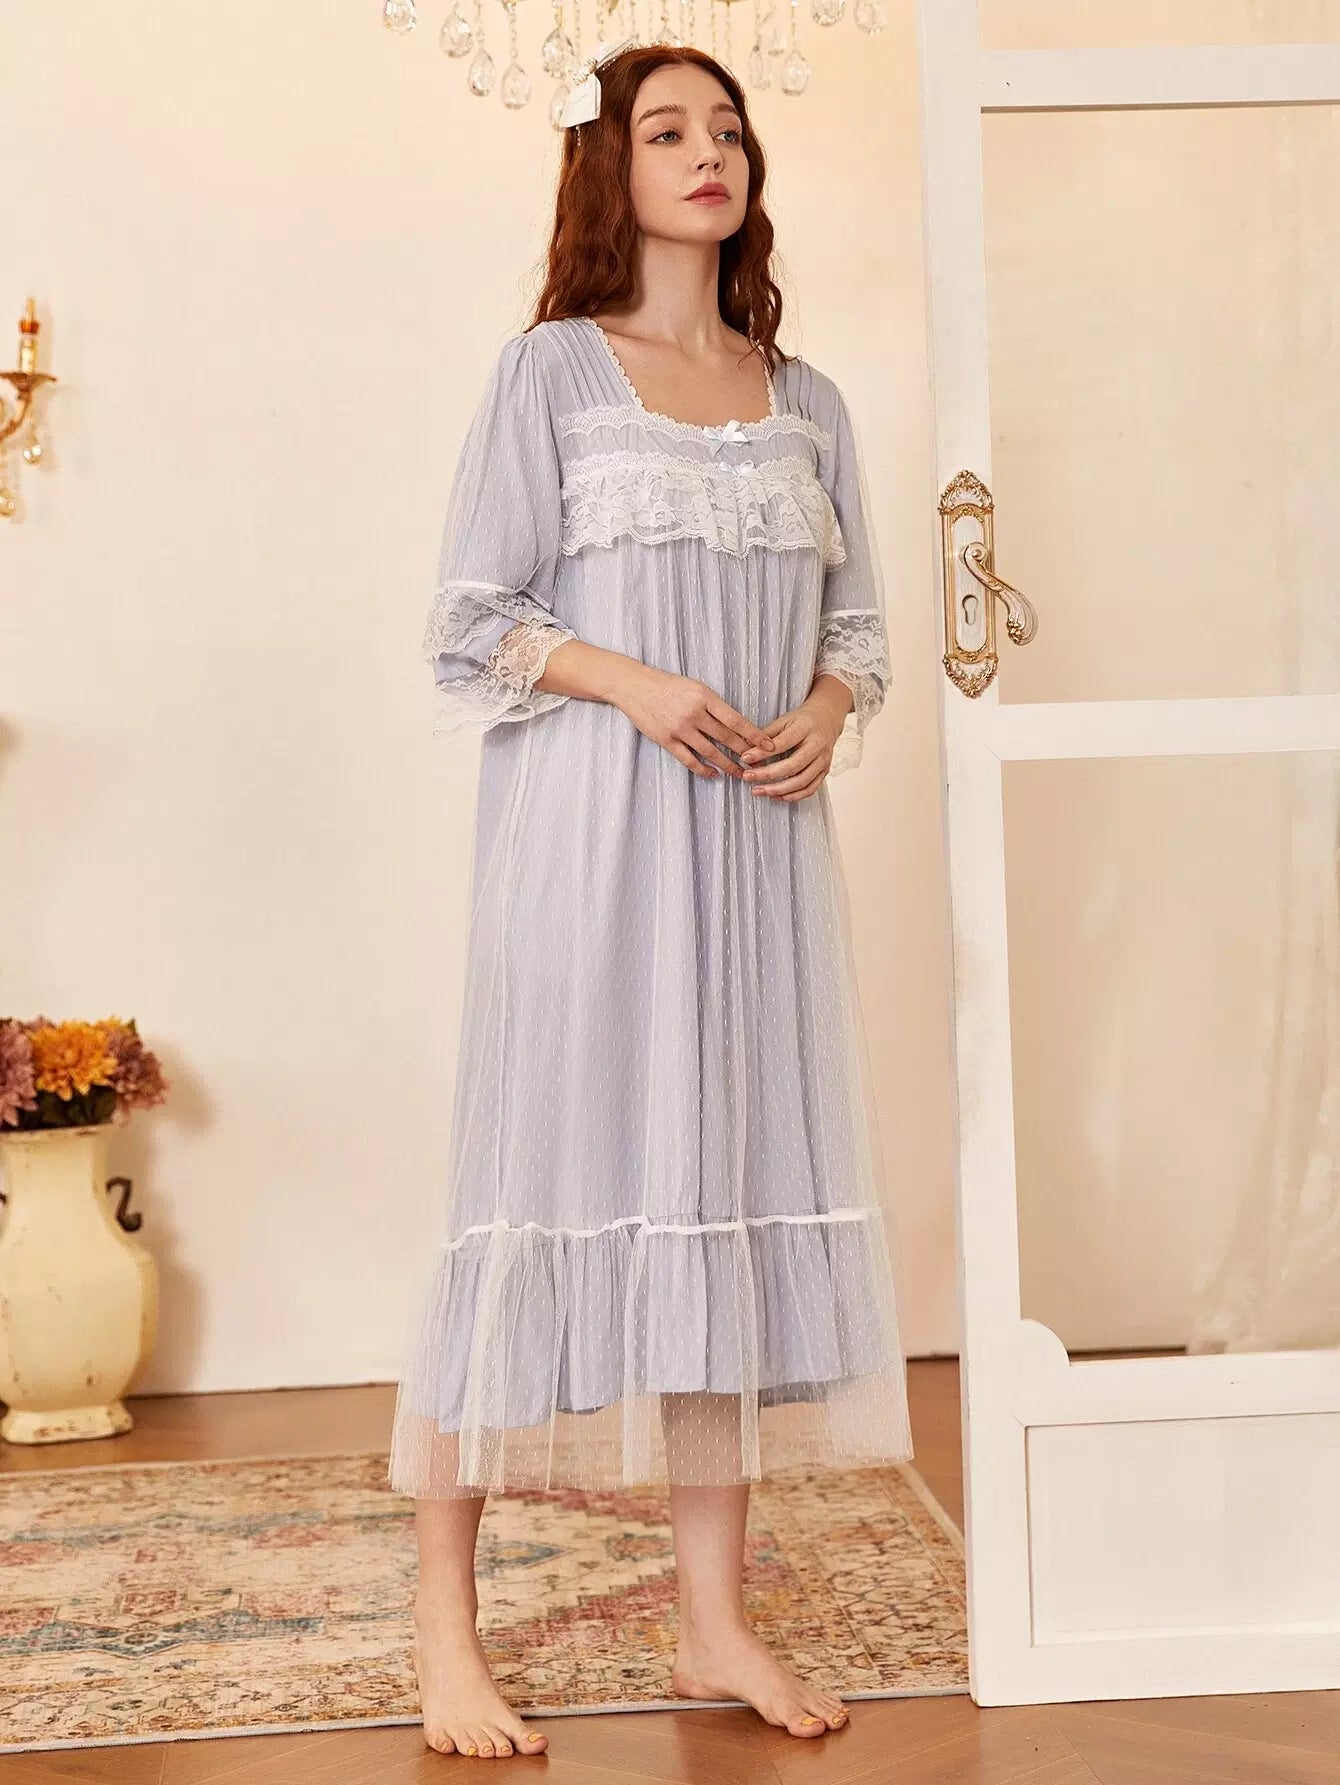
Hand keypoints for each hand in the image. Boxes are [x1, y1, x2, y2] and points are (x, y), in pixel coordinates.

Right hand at [612, 663, 773, 779]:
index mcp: (704, 697)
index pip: (735, 720)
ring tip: (740, 773)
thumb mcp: (695, 687)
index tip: (769, 745)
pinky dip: (703, 769)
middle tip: (759, 764)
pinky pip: (689, 759)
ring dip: (727, 765)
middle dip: (745, 753)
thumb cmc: (668, 685)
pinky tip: (714, 774)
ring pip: (710, 752)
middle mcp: (694, 713)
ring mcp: (679, 728)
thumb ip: (713, 705)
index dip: (754, 734)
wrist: (635, 686)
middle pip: (726, 738)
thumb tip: (736, 724)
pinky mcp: (666, 740)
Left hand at [738, 682, 850, 800]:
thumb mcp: (783, 720)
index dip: (762, 753)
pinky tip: (776, 795)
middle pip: (792, 766)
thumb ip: (765, 735)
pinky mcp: (824, 772)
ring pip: (801, 781)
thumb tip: (746, 749)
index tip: (745, 758)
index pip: (782, 744)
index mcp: (806, 729)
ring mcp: (823, 761)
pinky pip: (810, 789)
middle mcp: (817, 746)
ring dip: (778, 790)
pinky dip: (792, 796)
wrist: (827, 720)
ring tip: (759, 790)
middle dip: (767, 774)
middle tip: (748, 777)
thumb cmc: (803, 721)